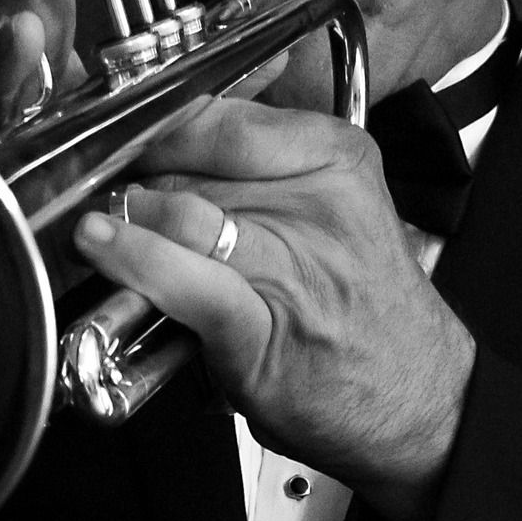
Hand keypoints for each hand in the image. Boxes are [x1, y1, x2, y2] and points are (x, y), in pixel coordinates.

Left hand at [73, 98, 476, 520]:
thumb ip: (262, 176)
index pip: (220, 116)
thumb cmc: (366, 315)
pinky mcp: (260, 322)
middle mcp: (320, 200)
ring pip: (180, 207)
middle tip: (109, 198)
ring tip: (99, 228)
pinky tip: (103, 246)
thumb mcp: (334, 213)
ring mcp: (292, 260)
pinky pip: (181, 273)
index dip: (159, 128)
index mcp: (339, 157)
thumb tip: (169, 150)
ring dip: (127, 216)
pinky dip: (132, 258)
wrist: (422, 405)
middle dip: (137, 179)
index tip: (126, 143)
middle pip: (191, 161)